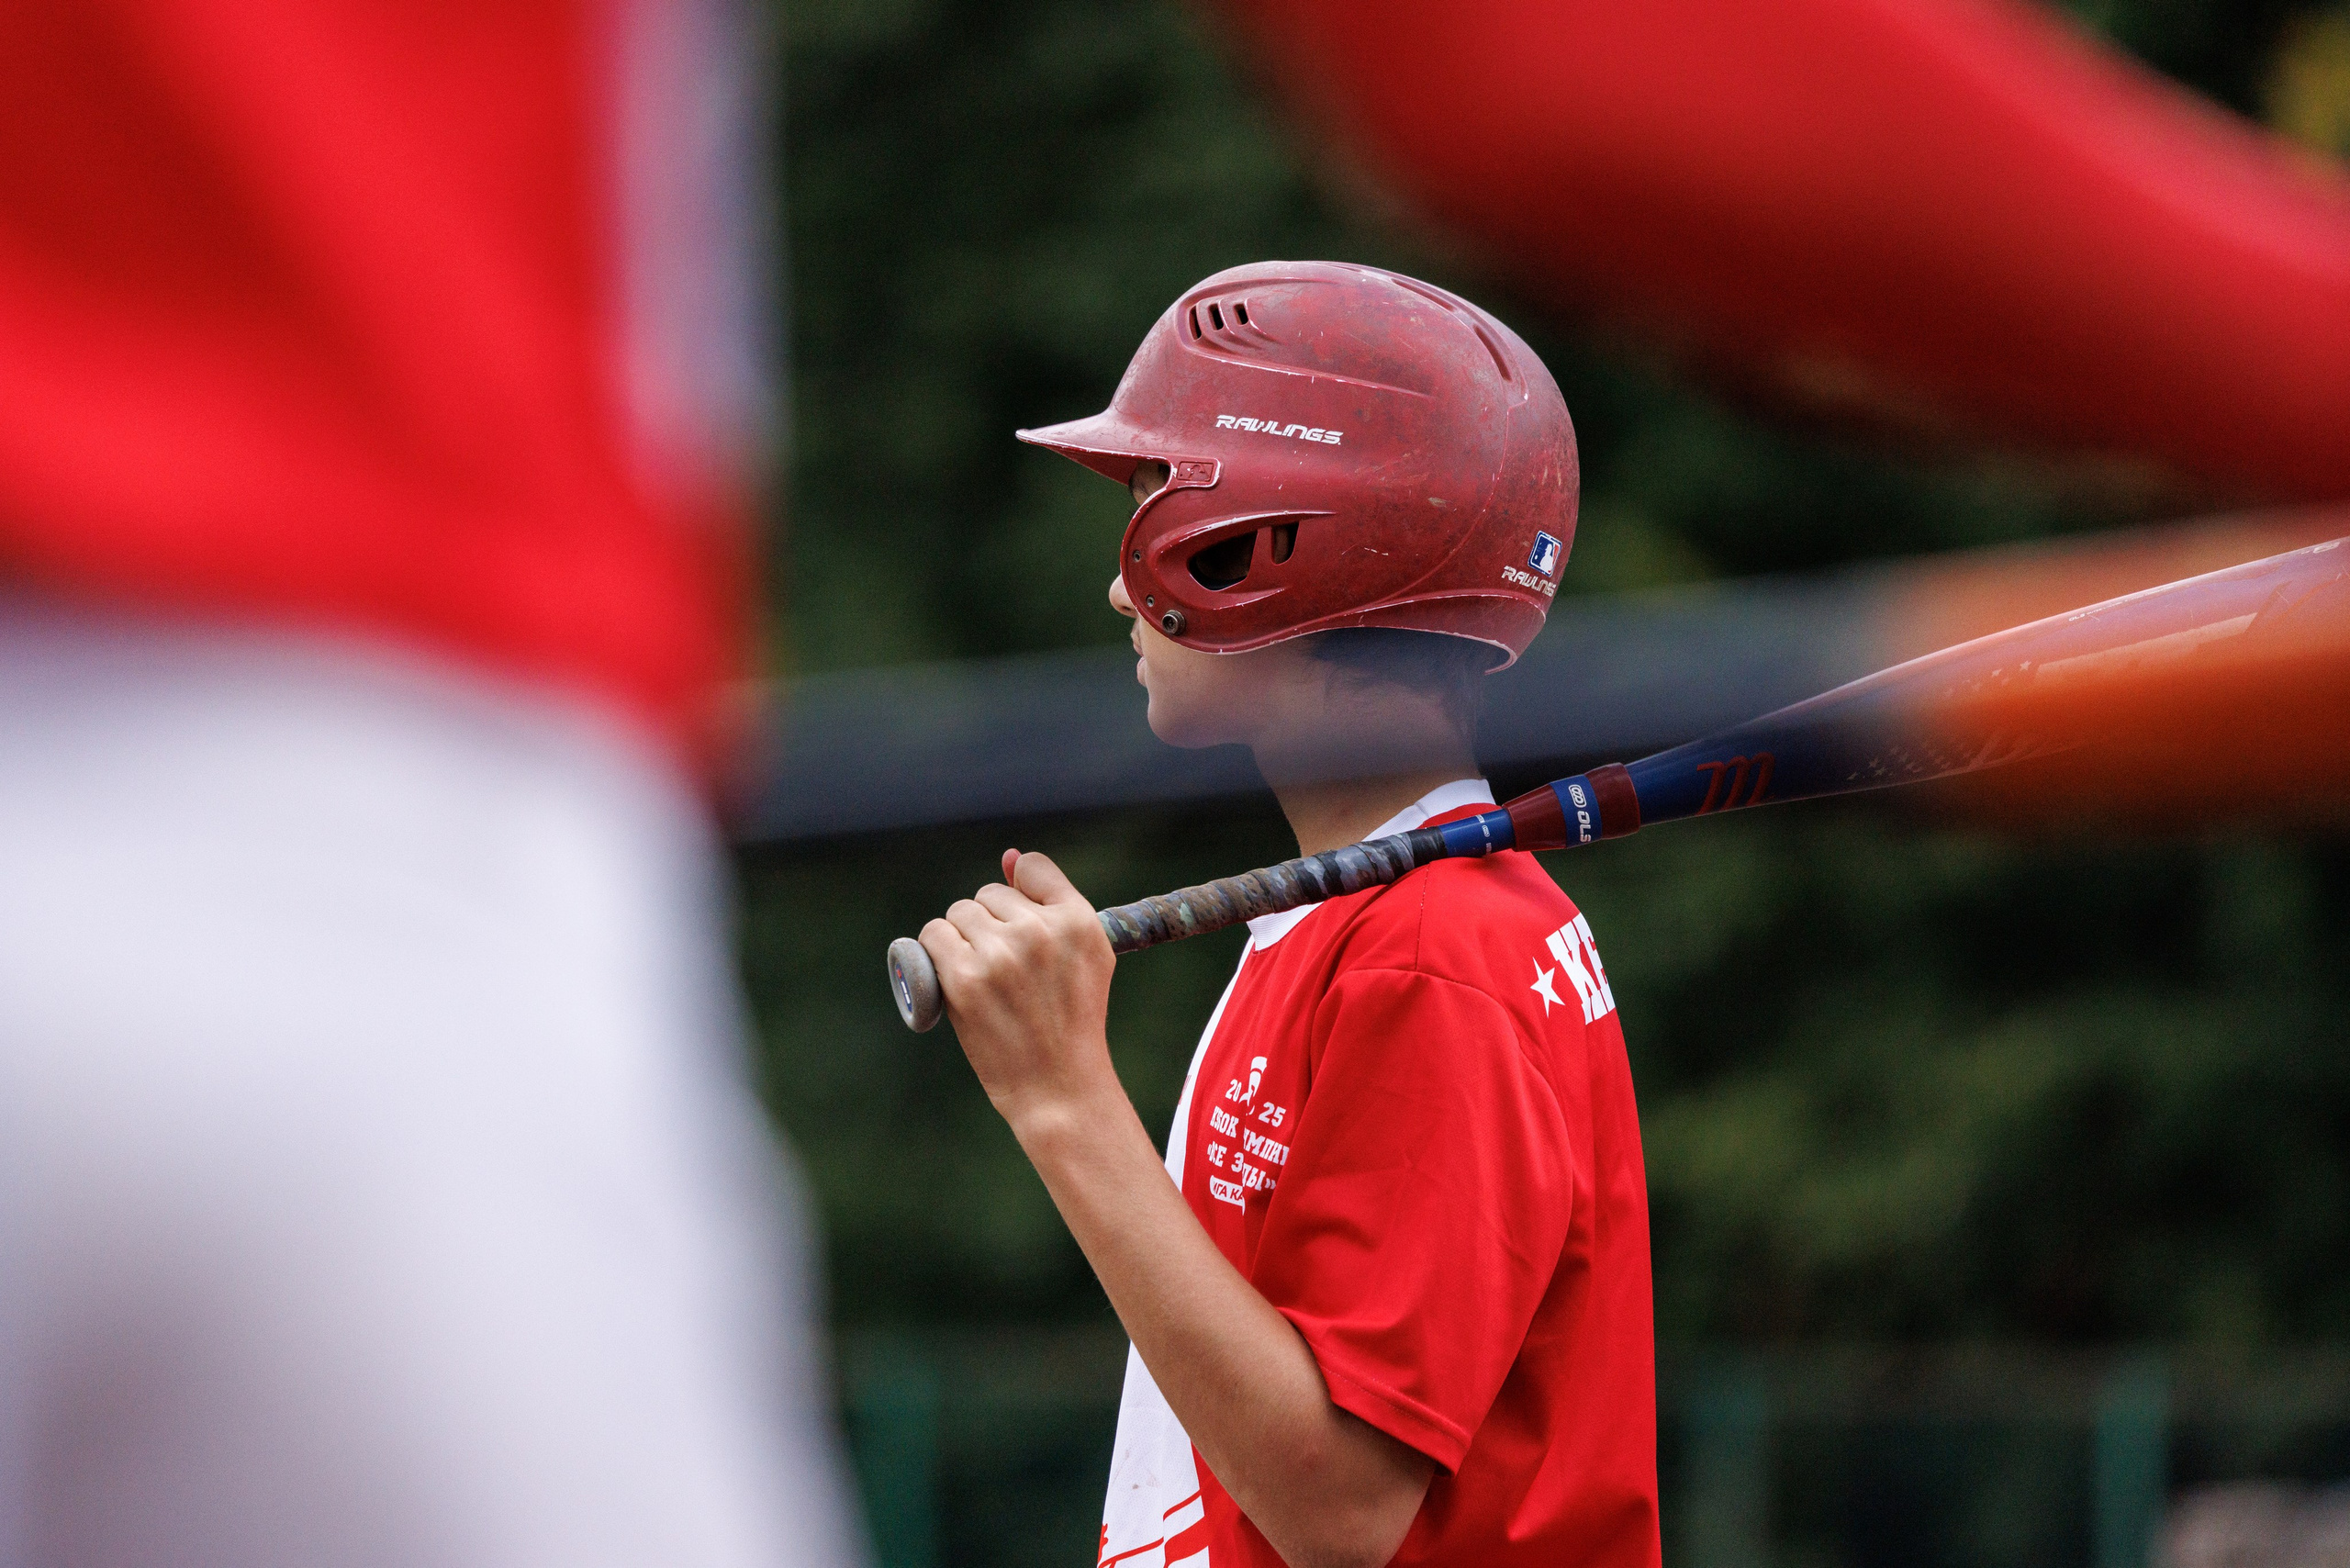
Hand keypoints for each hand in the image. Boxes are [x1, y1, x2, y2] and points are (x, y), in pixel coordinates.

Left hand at [920, 849, 1118, 1128]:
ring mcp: (1001, 954)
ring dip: (960, 938)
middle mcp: (1041, 931)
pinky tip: (951, 976)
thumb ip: (1052, 903)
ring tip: (981, 975)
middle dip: (988, 925)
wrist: (1058, 1086)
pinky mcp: (966, 979)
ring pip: (958, 913)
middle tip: (1003, 969)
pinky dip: (934, 952)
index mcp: (1078, 921)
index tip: (1019, 928)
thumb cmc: (1071, 1021)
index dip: (1019, 895)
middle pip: (989, 894)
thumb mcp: (1086, 957)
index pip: (1032, 868)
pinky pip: (933, 935)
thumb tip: (1007, 857)